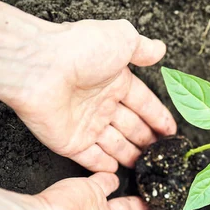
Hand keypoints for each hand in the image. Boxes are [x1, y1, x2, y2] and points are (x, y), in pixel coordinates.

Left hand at [0, 0, 176, 171]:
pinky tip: (115, 171)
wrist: (39, 67)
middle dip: (147, 139)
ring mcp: (85, 124)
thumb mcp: (122, 38)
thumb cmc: (80, 50)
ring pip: (114, 144)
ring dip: (129, 154)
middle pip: (131, 126)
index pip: (144, 103)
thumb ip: (142, 47)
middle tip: (162, 153)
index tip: (171, 131)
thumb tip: (159, 49)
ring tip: (146, 166)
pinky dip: (102, 166)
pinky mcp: (69, 142)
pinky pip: (89, 158)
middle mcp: (101, 103)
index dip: (158, 117)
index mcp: (114, 81)